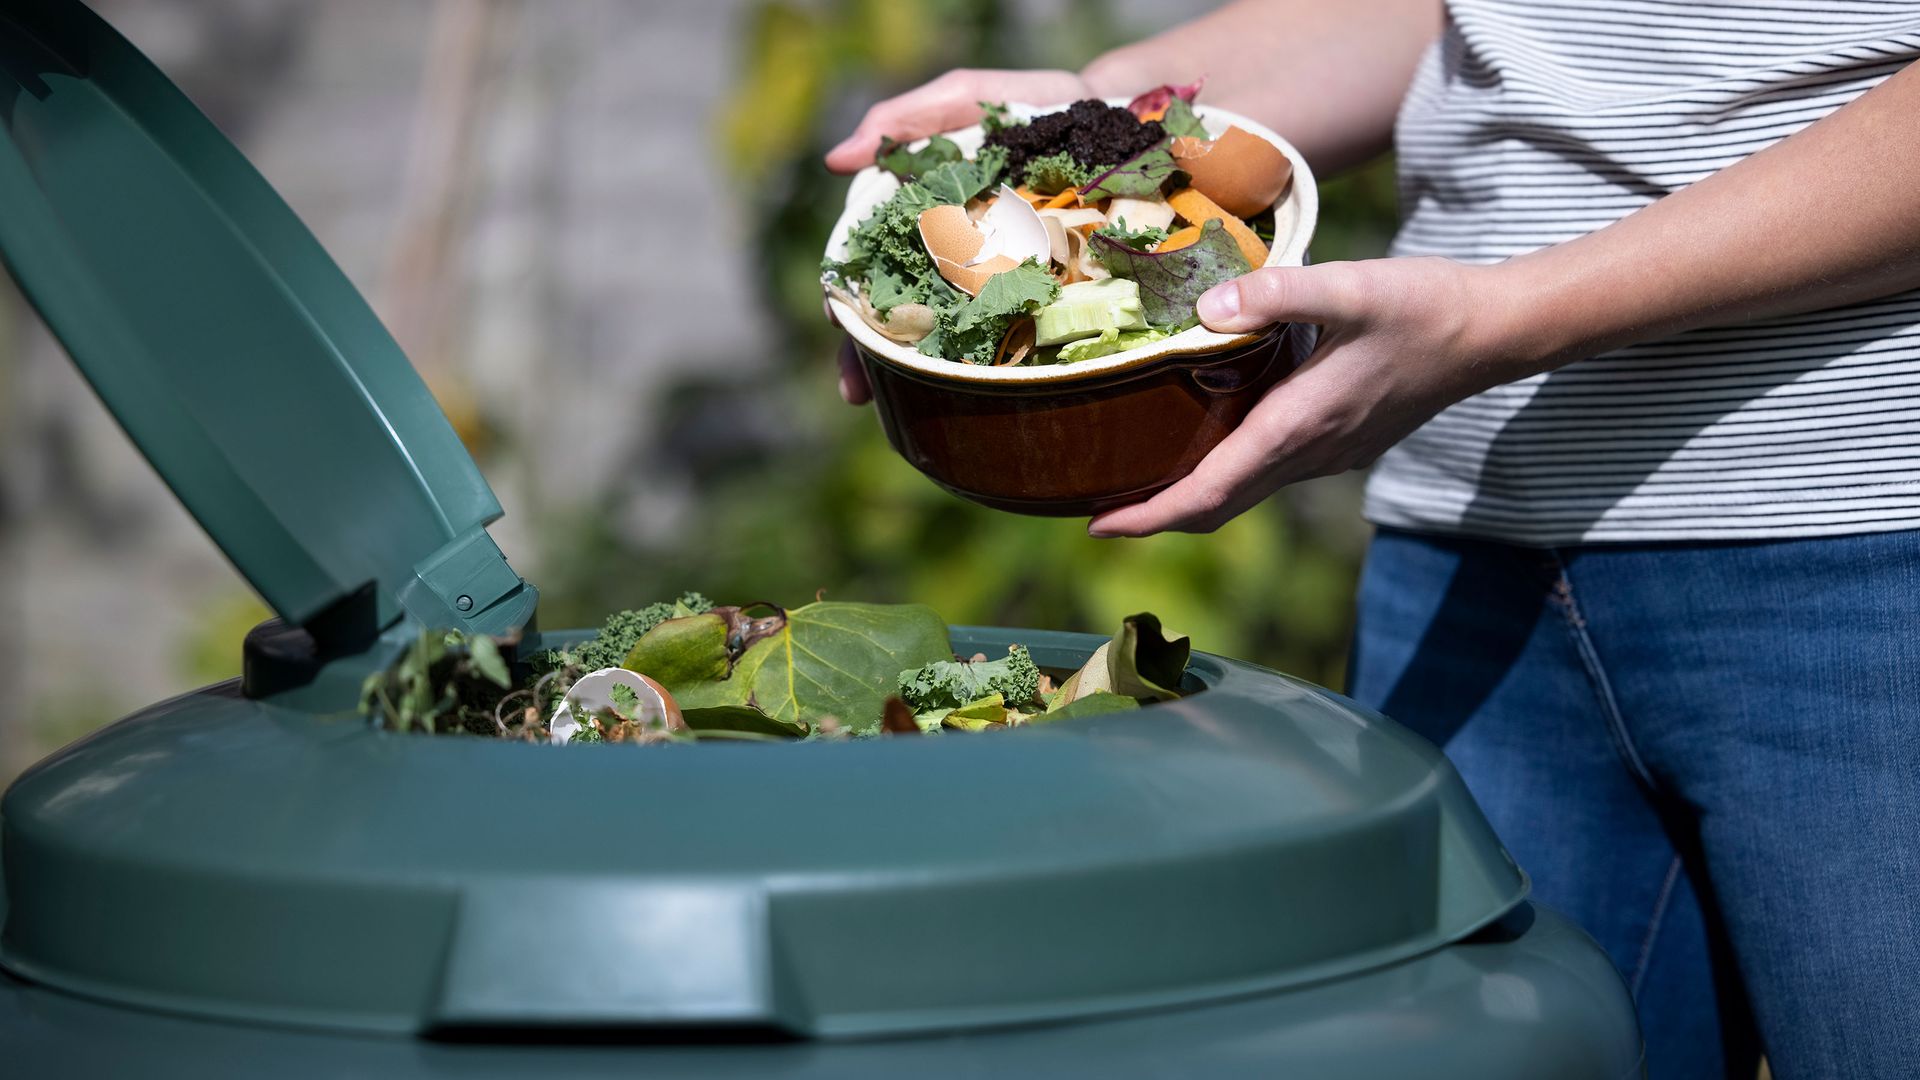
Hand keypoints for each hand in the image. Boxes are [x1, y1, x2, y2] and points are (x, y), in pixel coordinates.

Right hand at [825, 68, 1093, 404]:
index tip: (837, 323)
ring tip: (898, 406)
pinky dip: (991, 375)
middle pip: (899, 316)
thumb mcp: (964, 98)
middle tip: (858, 389)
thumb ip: (905, 120)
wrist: (1121, 122)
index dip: (847, 298)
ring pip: (948, 341)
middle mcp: (954, 262)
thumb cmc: (1033, 108)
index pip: (870, 268)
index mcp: (924, 223)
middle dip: (870, 356)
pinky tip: (980, 400)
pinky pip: (1016, 341)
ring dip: (916, 377)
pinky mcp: (1046, 301)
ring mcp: (999, 287)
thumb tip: (836, 158)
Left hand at [1087, 257, 1537, 536]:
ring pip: (1244, 493)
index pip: (1208, 493)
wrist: (1495, 331)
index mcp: (1297, 426)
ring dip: (1189, 498)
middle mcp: (1309, 453)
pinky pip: (1268, 473)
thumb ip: (1277, 293)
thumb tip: (1207, 309)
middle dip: (1155, 518)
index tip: (1096, 524)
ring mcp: (1329, 454)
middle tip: (1096, 513)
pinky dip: (1225, 475)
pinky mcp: (1342, 441)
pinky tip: (1208, 442)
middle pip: (1218, 507)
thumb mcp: (1351, 286)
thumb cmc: (1425, 307)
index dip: (1149, 517)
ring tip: (1137, 480)